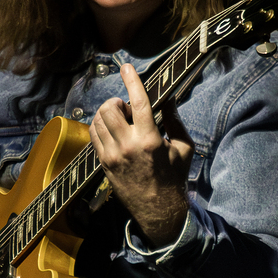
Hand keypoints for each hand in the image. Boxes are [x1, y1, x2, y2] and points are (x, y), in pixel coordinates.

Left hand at [89, 63, 192, 247]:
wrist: (159, 210)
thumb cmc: (174, 178)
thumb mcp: (183, 148)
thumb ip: (175, 120)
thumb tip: (168, 98)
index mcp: (151, 140)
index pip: (139, 102)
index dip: (132, 81)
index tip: (127, 67)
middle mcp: (128, 146)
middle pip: (110, 109)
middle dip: (116, 101)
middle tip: (126, 107)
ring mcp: (113, 156)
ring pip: (98, 120)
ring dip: (106, 112)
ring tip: (118, 117)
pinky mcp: (104, 164)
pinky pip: (93, 135)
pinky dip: (98, 125)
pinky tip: (109, 128)